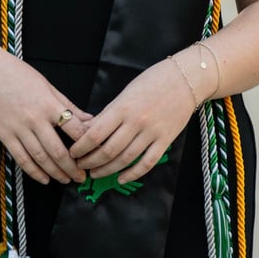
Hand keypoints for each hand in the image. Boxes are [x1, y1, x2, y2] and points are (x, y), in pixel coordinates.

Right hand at [0, 51, 91, 185]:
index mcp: (48, 103)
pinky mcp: (5, 135)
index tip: (92, 152)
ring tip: (66, 179)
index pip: (73, 129)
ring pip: (41, 158)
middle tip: (81, 176)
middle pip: (58, 150)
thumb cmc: (17, 73)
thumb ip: (66, 104)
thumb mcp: (47, 84)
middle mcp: (35, 118)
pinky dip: (34, 172)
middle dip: (72, 167)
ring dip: (56, 173)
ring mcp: (19, 128)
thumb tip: (87, 119)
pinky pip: (22, 159)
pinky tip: (43, 178)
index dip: (86, 144)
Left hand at [68, 59, 195, 184]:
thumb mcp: (126, 92)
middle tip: (80, 166)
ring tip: (95, 173)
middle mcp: (136, 122)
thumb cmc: (152, 81)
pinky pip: (147, 163)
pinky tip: (121, 178)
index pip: (96, 133)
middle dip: (91, 161)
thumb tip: (89, 129)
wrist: (185, 79)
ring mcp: (152, 133)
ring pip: (125, 159)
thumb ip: (109, 113)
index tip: (73, 152)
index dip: (81, 147)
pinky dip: (132, 174)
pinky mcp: (165, 141)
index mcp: (123, 107)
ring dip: (107, 170)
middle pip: (108, 150)